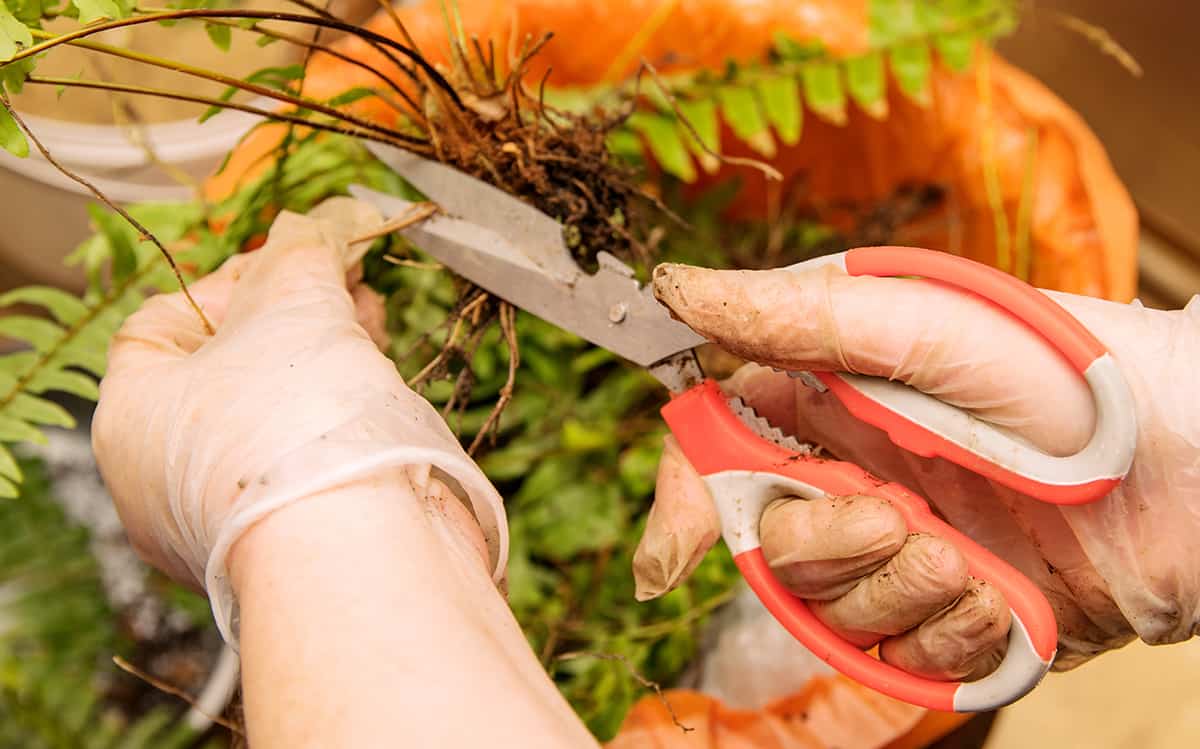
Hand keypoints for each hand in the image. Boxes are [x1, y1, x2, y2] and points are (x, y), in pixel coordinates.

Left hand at [92, 197, 506, 642]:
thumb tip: (310, 230)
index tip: (290, 259)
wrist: (360, 549)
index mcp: (130, 417)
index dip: (229, 279)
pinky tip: (380, 374)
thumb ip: (298, 258)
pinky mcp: (292, 538)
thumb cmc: (295, 423)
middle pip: (224, 369)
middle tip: (339, 277)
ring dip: (321, 356)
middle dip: (289, 312)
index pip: (162, 324)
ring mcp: (229, 516)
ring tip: (369, 316)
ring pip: (271, 415)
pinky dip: (338, 411)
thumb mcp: (291, 305)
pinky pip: (305, 458)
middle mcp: (164, 478)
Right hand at [635, 262, 1199, 678]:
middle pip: (773, 544)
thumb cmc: (1071, 372)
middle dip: (825, 547)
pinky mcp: (958, 615)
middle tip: (893, 520)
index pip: (723, 451)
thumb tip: (677, 287)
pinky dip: (949, 637)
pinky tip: (1002, 603)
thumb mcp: (929, 326)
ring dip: (898, 592)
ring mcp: (909, 550)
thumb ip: (797, 315)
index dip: (686, 499)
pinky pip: (907, 658)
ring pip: (834, 609)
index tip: (671, 557)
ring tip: (973, 560)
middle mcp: (861, 475)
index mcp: (836, 399)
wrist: (1197, 466)